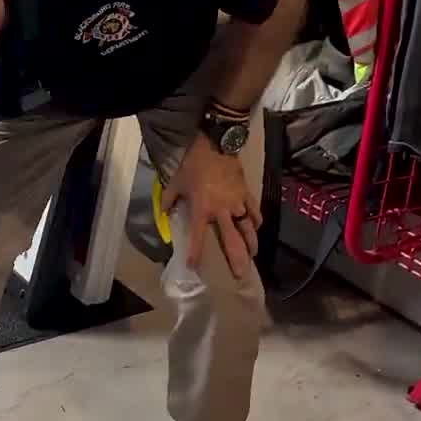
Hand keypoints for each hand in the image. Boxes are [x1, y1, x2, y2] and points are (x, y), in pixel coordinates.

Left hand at [162, 135, 261, 279]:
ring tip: (252, 256)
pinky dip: (256, 222)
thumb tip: (165, 214)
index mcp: (202, 210)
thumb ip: (169, 200)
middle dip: (237, 259)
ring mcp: (238, 203)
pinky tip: (256, 228)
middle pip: (232, 240)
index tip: (193, 268)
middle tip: (241, 275)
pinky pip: (255, 212)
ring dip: (251, 244)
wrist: (217, 144)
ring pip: (248, 229)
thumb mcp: (175, 182)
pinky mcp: (247, 194)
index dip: (195, 254)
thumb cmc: (194, 164)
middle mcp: (222, 211)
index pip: (197, 237)